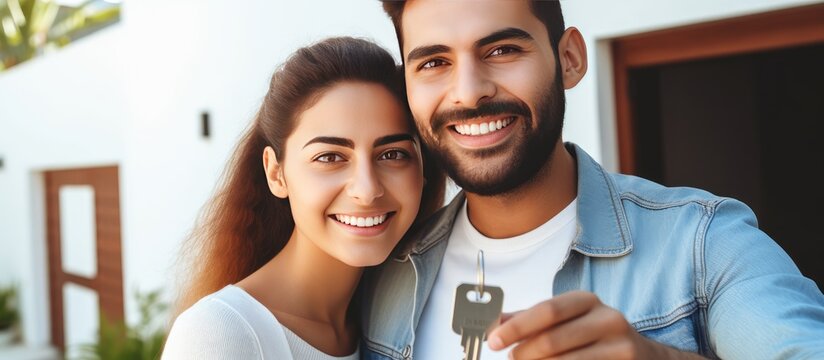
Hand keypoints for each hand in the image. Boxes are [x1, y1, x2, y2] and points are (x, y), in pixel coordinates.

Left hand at [486, 291, 703, 358]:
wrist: (646, 356)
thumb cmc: (596, 336)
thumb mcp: (567, 320)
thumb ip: (532, 320)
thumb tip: (497, 323)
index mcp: (587, 301)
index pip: (546, 310)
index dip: (517, 327)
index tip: (494, 341)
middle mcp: (607, 319)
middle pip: (553, 340)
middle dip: (524, 354)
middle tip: (512, 359)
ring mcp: (620, 346)